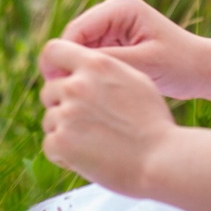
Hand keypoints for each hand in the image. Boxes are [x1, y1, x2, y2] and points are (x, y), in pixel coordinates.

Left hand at [39, 39, 178, 196]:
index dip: (52, 66)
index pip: (53, 51)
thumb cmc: (154, 122)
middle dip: (61, 106)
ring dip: (65, 132)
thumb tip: (84, 67)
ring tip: (94, 144)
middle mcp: (76, 85)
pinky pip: (49, 146)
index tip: (57, 81)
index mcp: (95, 65)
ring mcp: (66, 114)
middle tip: (86, 123)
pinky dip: (64, 155)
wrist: (162, 159)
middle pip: (49, 91)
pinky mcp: (61, 142)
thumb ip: (104, 69)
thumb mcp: (135, 80)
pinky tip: (88, 159)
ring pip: (49, 120)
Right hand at [55, 0, 210, 99]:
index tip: (56, 85)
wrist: (202, 69)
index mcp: (120, 6)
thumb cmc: (179, 65)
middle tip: (64, 96)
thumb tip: (71, 67)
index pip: (77, 30)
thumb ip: (106, 63)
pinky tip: (93, 92)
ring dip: (81, 70)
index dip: (63, 56)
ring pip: (81, 49)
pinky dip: (92, 72)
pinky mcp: (115, 38)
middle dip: (71, 64)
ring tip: (80, 97)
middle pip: (76, 38)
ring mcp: (113, 23)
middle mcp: (113, 9)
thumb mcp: (142, 65)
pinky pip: (93, 55)